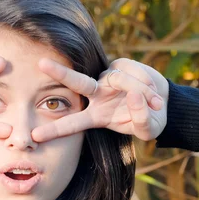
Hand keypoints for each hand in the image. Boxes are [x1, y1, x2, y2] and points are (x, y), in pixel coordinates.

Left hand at [31, 58, 167, 141]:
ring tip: (158, 103)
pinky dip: (147, 84)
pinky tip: (155, 92)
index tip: (34, 136)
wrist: (164, 103)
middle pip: (77, 83)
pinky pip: (135, 72)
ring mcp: (108, 78)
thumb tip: (134, 95)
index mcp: (96, 116)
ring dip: (143, 92)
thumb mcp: (148, 128)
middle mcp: (97, 95)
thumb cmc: (150, 120)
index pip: (72, 124)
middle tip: (41, 63)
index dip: (55, 130)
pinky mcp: (120, 65)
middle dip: (60, 72)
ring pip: (121, 80)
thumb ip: (141, 119)